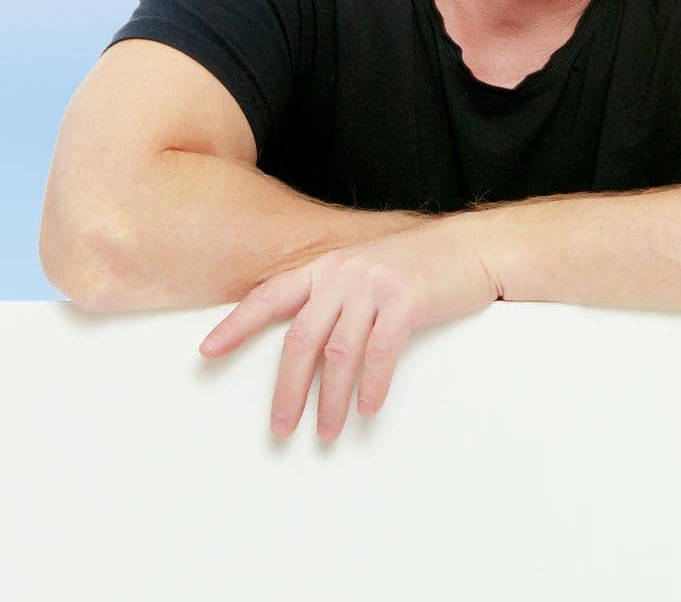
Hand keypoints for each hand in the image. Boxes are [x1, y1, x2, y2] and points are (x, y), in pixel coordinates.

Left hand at [198, 214, 498, 440]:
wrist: (473, 248)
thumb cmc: (421, 265)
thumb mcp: (368, 269)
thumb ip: (335, 295)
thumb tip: (305, 343)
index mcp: (327, 266)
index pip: (269, 296)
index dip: (236, 325)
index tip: (207, 353)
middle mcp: (343, 273)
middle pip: (300, 338)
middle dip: (286, 389)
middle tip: (280, 428)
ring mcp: (375, 285)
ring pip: (338, 353)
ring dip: (329, 400)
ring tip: (325, 432)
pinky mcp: (406, 300)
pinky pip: (380, 352)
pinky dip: (371, 386)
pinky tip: (366, 409)